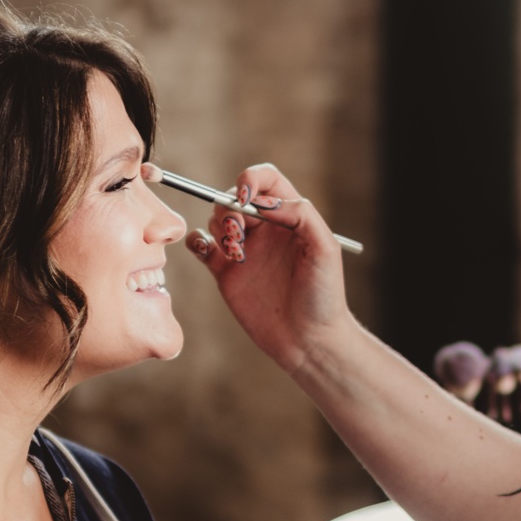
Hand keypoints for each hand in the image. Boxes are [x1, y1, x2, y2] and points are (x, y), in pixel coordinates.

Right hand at [185, 162, 348, 374]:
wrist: (308, 341)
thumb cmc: (324, 296)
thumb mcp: (324, 249)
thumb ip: (302, 215)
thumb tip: (266, 202)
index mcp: (290, 218)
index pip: (266, 180)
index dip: (251, 179)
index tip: (245, 197)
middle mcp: (265, 230)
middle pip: (234, 197)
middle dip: (230, 208)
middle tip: (239, 234)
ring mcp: (244, 250)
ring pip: (216, 218)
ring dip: (219, 227)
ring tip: (236, 253)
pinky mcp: (225, 273)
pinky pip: (201, 245)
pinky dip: (196, 240)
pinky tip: (208, 251)